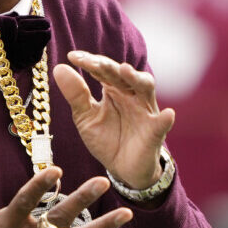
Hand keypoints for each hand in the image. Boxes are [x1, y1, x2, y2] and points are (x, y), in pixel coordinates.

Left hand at [54, 51, 174, 189]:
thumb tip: (60, 68)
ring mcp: (145, 111)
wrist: (122, 170)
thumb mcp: (85, 117)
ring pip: (145, 88)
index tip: (72, 56)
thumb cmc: (106, 139)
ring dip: (135, 78)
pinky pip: (161, 124)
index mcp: (114, 89)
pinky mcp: (154, 132)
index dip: (89, 61)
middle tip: (93, 62)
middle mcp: (131, 95)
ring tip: (125, 70)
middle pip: (123, 74)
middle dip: (108, 66)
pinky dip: (165, 119)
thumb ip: (75, 94)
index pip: (103, 69)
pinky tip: (168, 114)